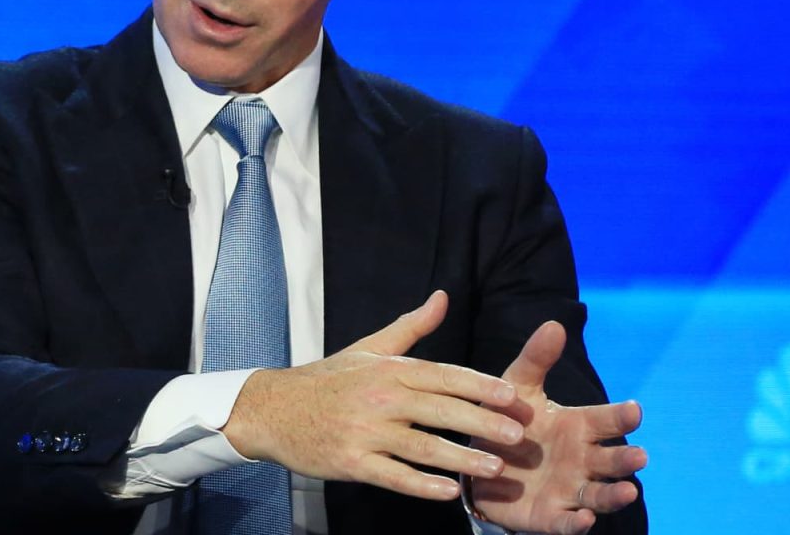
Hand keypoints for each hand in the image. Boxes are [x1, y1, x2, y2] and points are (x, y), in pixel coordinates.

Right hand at [221, 290, 527, 500]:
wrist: (273, 409)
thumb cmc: (327, 379)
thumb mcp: (369, 347)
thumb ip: (411, 327)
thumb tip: (443, 297)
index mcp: (389, 369)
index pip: (443, 374)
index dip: (480, 385)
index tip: (512, 395)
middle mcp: (380, 398)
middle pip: (440, 410)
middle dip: (481, 422)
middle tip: (517, 435)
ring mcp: (365, 432)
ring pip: (422, 447)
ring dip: (460, 458)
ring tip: (495, 468)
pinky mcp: (351, 462)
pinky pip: (392, 476)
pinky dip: (421, 486)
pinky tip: (448, 492)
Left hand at [471, 321, 647, 534]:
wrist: (483, 466)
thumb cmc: (511, 423)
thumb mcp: (518, 388)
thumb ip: (536, 360)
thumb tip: (554, 324)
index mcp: (578, 427)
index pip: (605, 420)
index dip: (620, 416)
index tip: (635, 409)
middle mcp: (582, 460)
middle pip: (610, 460)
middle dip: (624, 458)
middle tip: (639, 455)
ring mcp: (570, 490)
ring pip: (598, 494)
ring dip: (613, 494)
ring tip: (627, 490)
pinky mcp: (551, 516)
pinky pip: (566, 522)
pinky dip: (576, 522)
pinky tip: (582, 518)